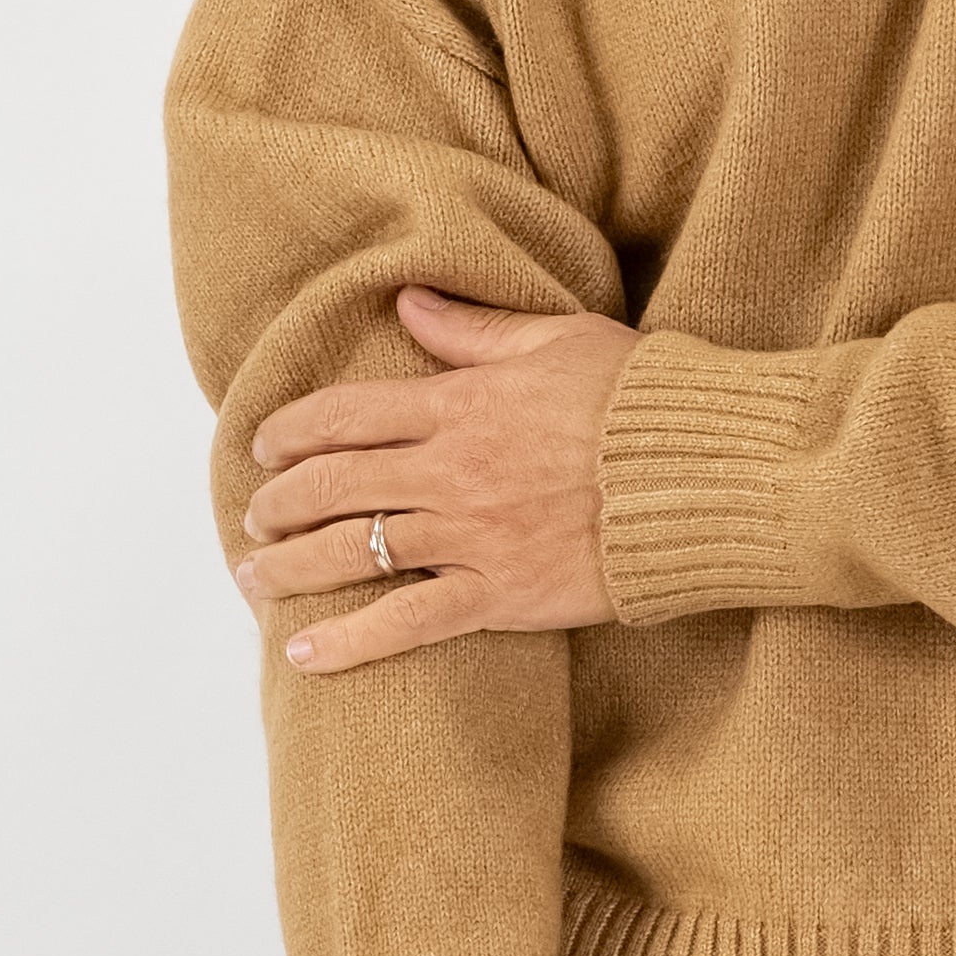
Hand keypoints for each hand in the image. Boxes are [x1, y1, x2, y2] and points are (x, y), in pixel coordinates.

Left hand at [239, 285, 635, 667]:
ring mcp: (470, 536)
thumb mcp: (558, 340)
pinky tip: (302, 654)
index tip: (265, 446)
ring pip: (352, 551)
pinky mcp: (498, 595)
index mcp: (461, 404)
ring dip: (288, 567)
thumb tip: (408, 302)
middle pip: (333, 484)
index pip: (346, 414)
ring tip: (252, 578)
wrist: (702, 477)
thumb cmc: (641, 401)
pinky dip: (348, 640)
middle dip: (277, 503)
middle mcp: (451, 470)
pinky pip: (405, 623)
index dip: (292, 430)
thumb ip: (474, 329)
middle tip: (254, 518)